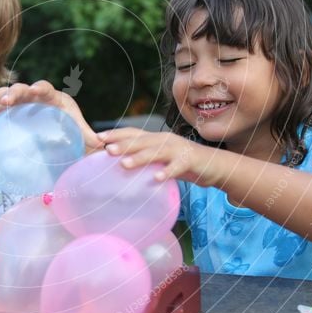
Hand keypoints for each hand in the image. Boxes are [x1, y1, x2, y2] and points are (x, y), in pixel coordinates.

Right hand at [0, 80, 102, 151]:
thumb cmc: (69, 126)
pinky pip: (0, 108)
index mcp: (53, 97)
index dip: (40, 87)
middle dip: (14, 92)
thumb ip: (87, 135)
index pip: (46, 88)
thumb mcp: (79, 131)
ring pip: (9, 95)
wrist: (58, 130)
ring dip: (0, 97)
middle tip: (6, 101)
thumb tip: (101, 144)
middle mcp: (36, 97)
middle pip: (23, 89)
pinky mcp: (12, 112)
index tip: (35, 90)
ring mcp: (22, 103)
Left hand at [99, 127, 224, 185]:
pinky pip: (177, 167)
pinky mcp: (189, 160)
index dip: (116, 134)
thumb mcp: (161, 159)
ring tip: (124, 164)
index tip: (98, 138)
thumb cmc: (182, 163)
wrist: (214, 165)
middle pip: (142, 140)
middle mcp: (165, 140)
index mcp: (156, 139)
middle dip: (123, 145)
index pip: (133, 133)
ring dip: (140, 158)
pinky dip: (167, 172)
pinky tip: (157, 179)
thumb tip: (118, 165)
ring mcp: (178, 149)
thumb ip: (144, 159)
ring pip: (156, 152)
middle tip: (107, 150)